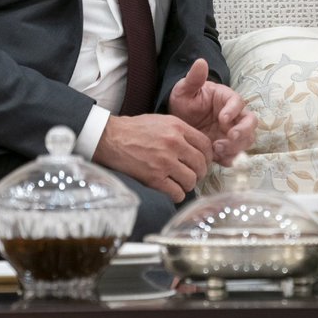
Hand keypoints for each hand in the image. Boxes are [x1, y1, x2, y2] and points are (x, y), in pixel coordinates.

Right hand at [93, 113, 211, 202]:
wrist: (110, 138)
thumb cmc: (134, 130)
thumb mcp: (162, 121)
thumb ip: (181, 132)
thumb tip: (197, 147)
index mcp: (178, 127)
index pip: (206, 145)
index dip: (208, 157)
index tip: (203, 162)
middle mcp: (174, 143)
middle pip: (201, 164)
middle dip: (199, 173)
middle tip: (193, 175)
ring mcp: (165, 161)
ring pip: (191, 180)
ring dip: (188, 185)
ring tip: (181, 183)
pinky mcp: (154, 178)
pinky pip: (177, 192)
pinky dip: (177, 195)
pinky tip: (172, 191)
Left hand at [168, 58, 256, 165]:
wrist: (178, 121)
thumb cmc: (184, 101)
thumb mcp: (184, 90)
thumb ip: (194, 78)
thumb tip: (201, 61)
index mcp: (227, 99)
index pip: (238, 102)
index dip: (233, 110)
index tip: (222, 118)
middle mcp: (234, 116)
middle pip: (250, 122)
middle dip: (243, 131)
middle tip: (229, 138)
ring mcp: (232, 132)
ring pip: (247, 140)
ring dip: (236, 146)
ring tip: (217, 149)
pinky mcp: (227, 147)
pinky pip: (235, 155)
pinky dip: (230, 158)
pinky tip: (216, 158)